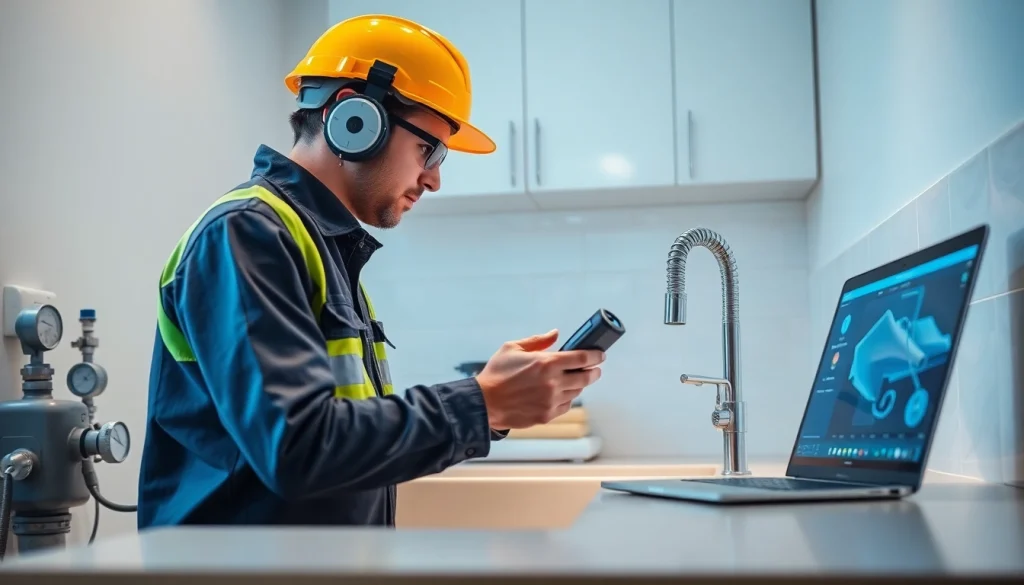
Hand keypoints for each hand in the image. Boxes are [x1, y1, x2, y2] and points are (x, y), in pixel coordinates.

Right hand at [475, 329, 603, 429]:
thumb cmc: (496, 374)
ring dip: (579, 384)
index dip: (595, 356)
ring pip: (576, 391)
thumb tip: (555, 334)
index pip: (581, 358)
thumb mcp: (512, 348)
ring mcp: (551, 401)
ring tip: (574, 379)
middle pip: (585, 377)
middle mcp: (552, 382)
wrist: (484, 403)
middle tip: (594, 369)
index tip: (600, 355)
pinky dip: (567, 398)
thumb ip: (537, 341)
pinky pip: (565, 405)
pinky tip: (561, 393)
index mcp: (546, 363)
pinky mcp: (547, 415)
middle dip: (593, 372)